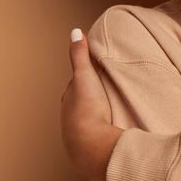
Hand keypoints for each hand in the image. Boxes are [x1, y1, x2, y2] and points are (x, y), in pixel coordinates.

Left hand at [60, 28, 122, 180]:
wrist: (90, 146)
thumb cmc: (88, 110)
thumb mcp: (85, 77)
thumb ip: (80, 55)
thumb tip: (75, 32)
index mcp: (68, 100)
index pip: (75, 86)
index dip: (85, 78)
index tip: (96, 73)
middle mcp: (69, 118)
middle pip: (80, 104)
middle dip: (91, 99)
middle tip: (106, 93)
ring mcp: (79, 135)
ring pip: (88, 122)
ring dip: (97, 117)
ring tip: (112, 112)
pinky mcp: (90, 148)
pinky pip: (96, 136)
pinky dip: (102, 131)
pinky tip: (112, 132)